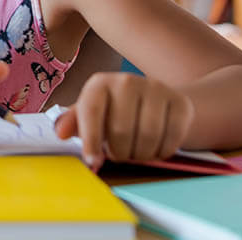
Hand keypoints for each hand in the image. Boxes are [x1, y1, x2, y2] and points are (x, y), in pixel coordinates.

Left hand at [53, 72, 194, 170]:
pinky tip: (155, 147)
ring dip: (140, 155)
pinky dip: (162, 152)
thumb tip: (61, 132)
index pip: (91, 111)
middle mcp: (126, 81)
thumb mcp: (91, 114)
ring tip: (135, 151)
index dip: (91, 140)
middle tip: (118, 153)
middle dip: (118, 152)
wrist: (157, 100)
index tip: (93, 161)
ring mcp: (156, 89)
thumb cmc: (115, 112)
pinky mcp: (180, 102)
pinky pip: (171, 139)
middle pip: (120, 131)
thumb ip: (74, 123)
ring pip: (147, 137)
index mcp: (99, 84)